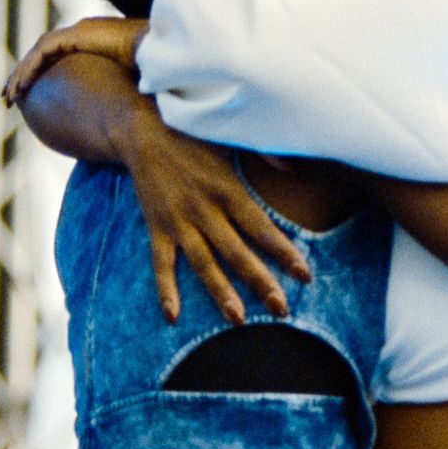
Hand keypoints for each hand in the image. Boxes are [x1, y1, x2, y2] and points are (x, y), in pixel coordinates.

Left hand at [5, 17, 146, 105]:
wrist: (163, 52)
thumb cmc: (154, 70)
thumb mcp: (130, 83)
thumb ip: (115, 91)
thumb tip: (115, 116)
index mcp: (95, 42)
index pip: (59, 56)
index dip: (42, 74)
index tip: (30, 93)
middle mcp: (83, 33)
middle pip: (43, 54)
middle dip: (24, 74)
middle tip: (9, 95)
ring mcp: (78, 32)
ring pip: (38, 53)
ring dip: (21, 74)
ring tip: (10, 95)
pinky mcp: (76, 36)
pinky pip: (43, 53)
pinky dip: (30, 70)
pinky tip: (22, 87)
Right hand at [119, 111, 310, 323]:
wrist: (142, 129)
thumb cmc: (196, 135)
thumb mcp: (234, 139)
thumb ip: (267, 154)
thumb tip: (295, 167)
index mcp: (229, 190)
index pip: (263, 229)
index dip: (284, 253)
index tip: (305, 276)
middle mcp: (205, 210)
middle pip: (237, 253)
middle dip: (260, 283)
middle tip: (281, 310)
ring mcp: (179, 221)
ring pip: (203, 264)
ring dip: (220, 292)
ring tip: (238, 319)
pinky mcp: (156, 227)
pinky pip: (161, 263)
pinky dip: (166, 290)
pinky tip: (172, 316)